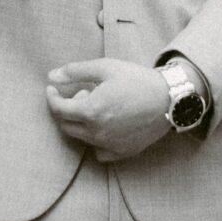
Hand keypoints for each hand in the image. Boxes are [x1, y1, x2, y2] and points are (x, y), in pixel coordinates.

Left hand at [46, 58, 171, 161]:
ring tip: (99, 105)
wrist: (170, 98)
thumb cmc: (137, 80)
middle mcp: (97, 132)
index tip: (52, 88)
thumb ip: (75, 71)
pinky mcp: (122, 152)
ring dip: (81, 122)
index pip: (58, 109)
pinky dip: (96, 141)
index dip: (51, 97)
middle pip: (66, 125)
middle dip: (67, 109)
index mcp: (91, 111)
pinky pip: (98, 152)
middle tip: (83, 93)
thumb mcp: (106, 67)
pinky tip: (106, 126)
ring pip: (81, 138)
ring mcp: (109, 145)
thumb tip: (51, 76)